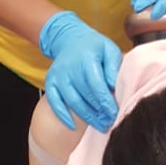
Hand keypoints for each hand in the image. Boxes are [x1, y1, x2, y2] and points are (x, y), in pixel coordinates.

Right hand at [38, 11, 120, 131]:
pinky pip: (55, 102)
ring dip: (87, 117)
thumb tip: (115, 86)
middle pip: (86, 96)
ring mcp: (58, 76)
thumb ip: (114, 67)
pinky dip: (63, 115)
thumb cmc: (93, 47)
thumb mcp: (109, 49)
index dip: (106, 102)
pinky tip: (73, 126)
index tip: (115, 114)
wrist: (69, 39)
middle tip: (110, 123)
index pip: (97, 85)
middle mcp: (70, 68)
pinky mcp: (51, 83)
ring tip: (99, 125)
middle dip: (99, 112)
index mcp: (87, 59)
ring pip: (73, 102)